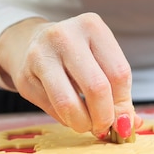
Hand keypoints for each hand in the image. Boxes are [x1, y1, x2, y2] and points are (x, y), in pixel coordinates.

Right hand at [0, 13, 141, 137]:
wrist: (30, 43)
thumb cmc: (76, 55)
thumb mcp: (101, 61)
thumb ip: (118, 92)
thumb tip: (128, 125)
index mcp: (92, 26)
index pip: (119, 73)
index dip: (123, 104)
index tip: (123, 119)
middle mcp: (65, 36)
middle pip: (97, 88)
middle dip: (104, 117)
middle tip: (104, 127)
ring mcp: (41, 55)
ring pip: (69, 103)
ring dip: (83, 124)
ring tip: (87, 125)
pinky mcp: (25, 78)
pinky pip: (52, 109)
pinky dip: (66, 120)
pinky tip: (69, 115)